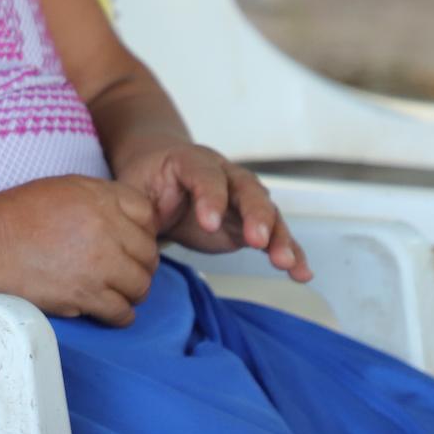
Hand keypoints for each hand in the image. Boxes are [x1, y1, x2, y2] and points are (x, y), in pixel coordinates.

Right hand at [0, 174, 160, 325]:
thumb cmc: (18, 214)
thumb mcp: (64, 188)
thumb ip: (101, 199)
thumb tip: (129, 220)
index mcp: (101, 197)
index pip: (148, 215)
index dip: (141, 230)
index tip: (129, 240)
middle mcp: (107, 228)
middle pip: (149, 254)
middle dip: (138, 264)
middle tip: (121, 269)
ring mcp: (99, 264)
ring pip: (141, 286)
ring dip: (131, 291)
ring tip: (114, 290)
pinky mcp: (87, 295)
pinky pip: (123, 313)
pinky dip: (118, 314)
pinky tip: (105, 308)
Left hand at [113, 142, 310, 281]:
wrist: (158, 169)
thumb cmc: (145, 179)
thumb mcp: (133, 189)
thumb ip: (137, 208)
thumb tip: (133, 236)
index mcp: (190, 160)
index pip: (205, 176)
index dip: (210, 198)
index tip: (209, 224)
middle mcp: (224, 174)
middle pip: (247, 189)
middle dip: (255, 215)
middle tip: (257, 240)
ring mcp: (241, 197)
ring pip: (267, 212)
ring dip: (279, 237)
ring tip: (285, 263)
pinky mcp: (250, 222)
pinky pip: (274, 235)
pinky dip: (290, 252)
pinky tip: (301, 273)